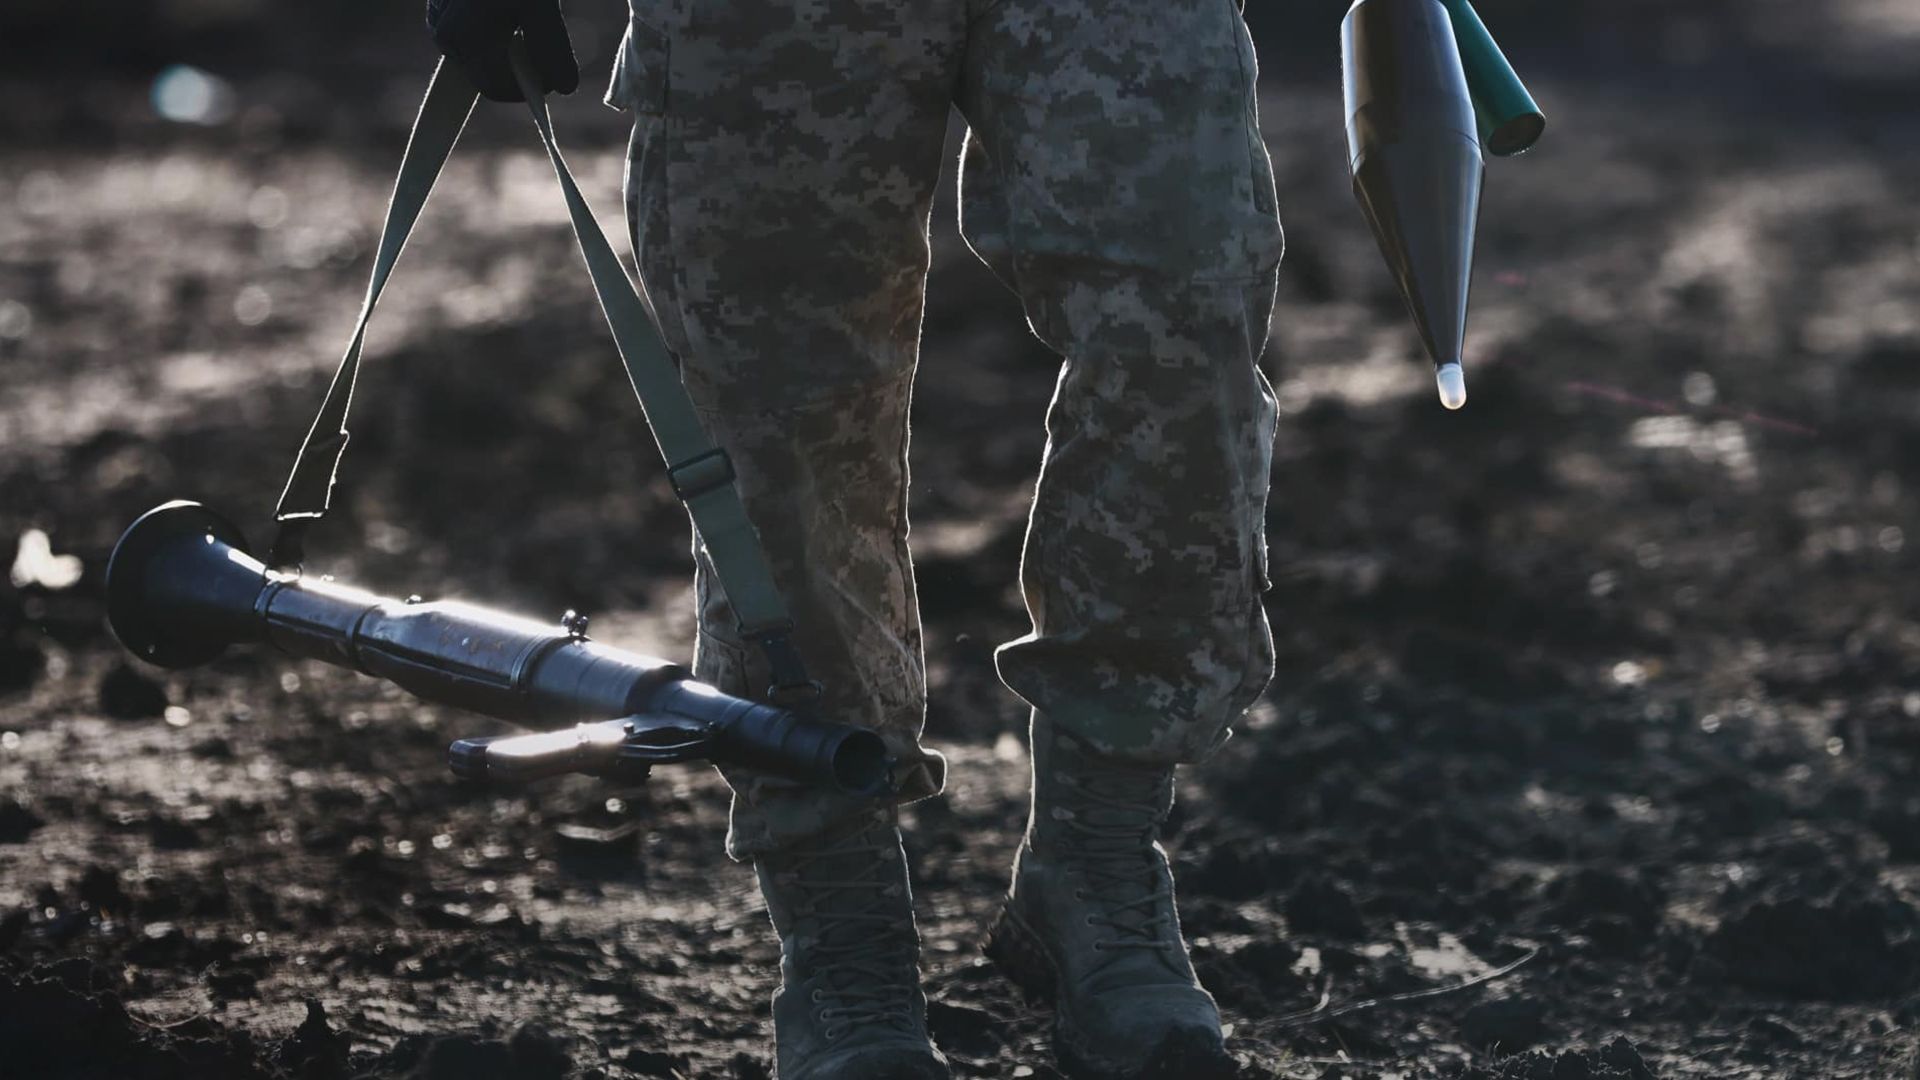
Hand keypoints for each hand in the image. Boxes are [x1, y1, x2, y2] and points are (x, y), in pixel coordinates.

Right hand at [425, 0, 578, 101]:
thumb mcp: (540, 9)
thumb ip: (554, 51)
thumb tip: (565, 89)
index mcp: (464, 40)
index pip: (496, 88)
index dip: (528, 90)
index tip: (554, 76)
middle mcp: (445, 36)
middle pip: (487, 75)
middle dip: (519, 70)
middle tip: (544, 48)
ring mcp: (439, 23)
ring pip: (481, 58)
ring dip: (509, 52)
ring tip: (527, 25)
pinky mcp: (440, 11)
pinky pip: (472, 39)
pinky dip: (496, 36)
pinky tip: (511, 17)